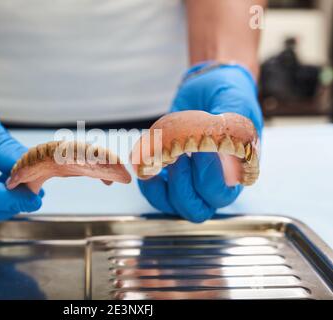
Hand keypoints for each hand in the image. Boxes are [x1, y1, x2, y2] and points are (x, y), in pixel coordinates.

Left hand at [138, 63, 262, 221]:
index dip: (209, 178)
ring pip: (174, 206)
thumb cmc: (225, 94)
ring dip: (165, 185)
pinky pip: (155, 193)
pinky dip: (148, 181)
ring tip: (165, 155)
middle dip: (183, 186)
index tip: (201, 150)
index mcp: (236, 171)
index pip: (222, 193)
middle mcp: (213, 183)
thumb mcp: (234, 101)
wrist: (205, 87)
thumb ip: (233, 124)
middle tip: (179, 156)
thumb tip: (224, 147)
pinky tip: (149, 159)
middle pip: (197, 209)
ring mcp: (189, 182)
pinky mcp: (168, 176)